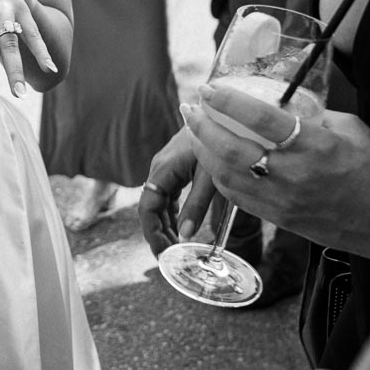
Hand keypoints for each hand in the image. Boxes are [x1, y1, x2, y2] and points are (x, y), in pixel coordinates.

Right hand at [137, 127, 220, 255]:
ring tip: (175, 245)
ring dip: (164, 224)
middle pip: (150, 207)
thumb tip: (186, 235)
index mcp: (163, 171)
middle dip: (157, 233)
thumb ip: (197, 205)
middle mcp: (158, 168)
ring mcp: (165, 167)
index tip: (162, 254)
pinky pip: (166, 193)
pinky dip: (170, 212)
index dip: (152, 234)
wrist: (221, 113)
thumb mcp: (211, 176)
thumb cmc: (217, 140)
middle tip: (170, 256)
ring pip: (157, 201)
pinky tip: (180, 224)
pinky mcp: (174, 166)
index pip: (147, 209)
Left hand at [181, 84, 369, 271]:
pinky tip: (213, 161)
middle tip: (190, 108)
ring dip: (203, 152)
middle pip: (231, 149)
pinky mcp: (280, 219)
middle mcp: (294, 175)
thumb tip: (281, 102)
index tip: (208, 89)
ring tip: (194, 131)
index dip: (228, 102)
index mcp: (315, 146)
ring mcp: (284, 201)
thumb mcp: (351, 130)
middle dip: (202, 126)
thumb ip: (312, 116)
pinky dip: (219, 177)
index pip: (261, 119)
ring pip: (226, 176)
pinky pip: (238, 197)